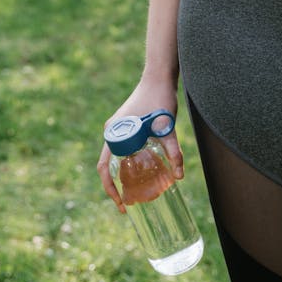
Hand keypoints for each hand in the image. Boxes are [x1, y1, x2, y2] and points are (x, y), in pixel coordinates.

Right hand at [97, 77, 183, 213]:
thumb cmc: (160, 98)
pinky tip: (141, 172)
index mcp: (114, 133)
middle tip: (129, 205)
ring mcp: (118, 129)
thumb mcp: (166, 126)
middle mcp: (112, 132)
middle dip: (115, 187)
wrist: (159, 77)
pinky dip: (127, 164)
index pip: (103, 167)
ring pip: (114, 158)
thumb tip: (179, 176)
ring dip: (121, 176)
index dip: (110, 188)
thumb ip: (173, 150)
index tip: (120, 203)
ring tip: (135, 193)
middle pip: (107, 166)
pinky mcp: (127, 126)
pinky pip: (122, 150)